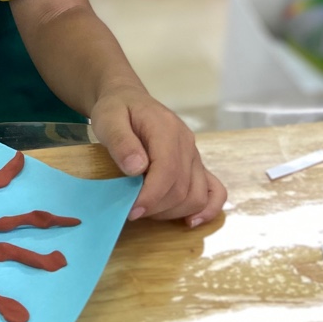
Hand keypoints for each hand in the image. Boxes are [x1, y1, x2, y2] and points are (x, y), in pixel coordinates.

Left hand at [90, 83, 226, 228]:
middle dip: (157, 207)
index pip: (168, 170)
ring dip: (173, 212)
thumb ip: (120, 141)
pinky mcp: (197, 165)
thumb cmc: (116, 110)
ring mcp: (195, 155)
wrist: (129, 100)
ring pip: (197, 195)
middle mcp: (187, 143)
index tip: (131, 211)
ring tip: (147, 210)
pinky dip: (207, 209)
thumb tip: (137, 169)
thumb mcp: (108, 119)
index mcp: (166, 129)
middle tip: (131, 210)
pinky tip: (190, 221)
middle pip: (183, 188)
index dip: (152, 196)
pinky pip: (215, 191)